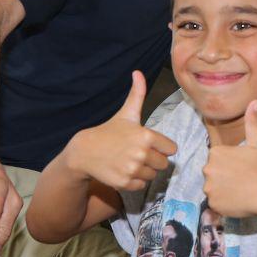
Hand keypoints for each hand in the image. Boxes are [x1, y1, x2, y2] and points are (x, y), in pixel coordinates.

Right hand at [66, 71, 176, 190]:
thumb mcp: (126, 113)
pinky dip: (135, 181)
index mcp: (146, 135)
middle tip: (138, 153)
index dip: (161, 147)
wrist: (84, 151)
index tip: (149, 144)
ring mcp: (132, 169)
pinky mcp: (124, 182)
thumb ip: (137, 94)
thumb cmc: (110, 131)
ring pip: (153, 175)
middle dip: (154, 159)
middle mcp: (141, 153)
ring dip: (144, 171)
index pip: (171, 149)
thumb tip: (138, 72)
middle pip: (163, 163)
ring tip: (130, 161)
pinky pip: (141, 185)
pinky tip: (124, 170)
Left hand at [203, 101, 256, 217]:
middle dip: (224, 177)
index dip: (229, 164)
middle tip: (242, 180)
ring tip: (241, 191)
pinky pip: (215, 203)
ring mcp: (209, 188)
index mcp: (216, 153)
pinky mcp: (213, 203)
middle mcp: (208, 169)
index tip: (242, 168)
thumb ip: (252, 121)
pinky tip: (238, 200)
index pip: (217, 160)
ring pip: (213, 189)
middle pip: (213, 174)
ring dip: (223, 190)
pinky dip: (224, 203)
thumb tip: (255, 100)